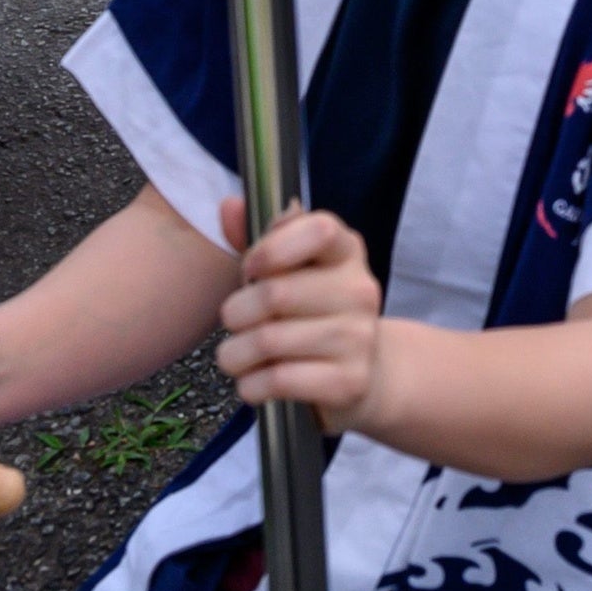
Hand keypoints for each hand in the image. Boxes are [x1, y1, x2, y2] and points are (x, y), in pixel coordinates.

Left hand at [213, 204, 387, 433]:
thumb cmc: (310, 314)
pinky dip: (250, 385)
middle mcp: (360, 290)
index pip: (319, 230)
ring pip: (269, 341)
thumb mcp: (289, 273)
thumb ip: (258, 241)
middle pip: (275, 293)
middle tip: (233, 322)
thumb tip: (230, 206)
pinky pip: (278, 380)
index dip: (272, 248)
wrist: (359, 376)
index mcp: (347, 251)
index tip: (250, 269)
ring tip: (235, 356)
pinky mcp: (349, 382)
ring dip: (234, 354)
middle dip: (235, 312)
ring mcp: (359, 338)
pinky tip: (253, 382)